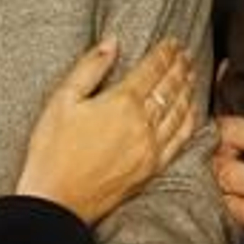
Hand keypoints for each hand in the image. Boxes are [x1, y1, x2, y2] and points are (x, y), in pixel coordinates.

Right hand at [15, 38, 197, 225]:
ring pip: (179, 111)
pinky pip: (180, 139)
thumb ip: (90, 68)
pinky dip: (189, 120)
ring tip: (190, 74)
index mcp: (121, 102)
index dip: (165, 52)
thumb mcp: (62, 101)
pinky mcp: (152, 169)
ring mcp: (150, 148)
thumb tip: (112, 42)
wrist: (56, 201)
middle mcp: (142, 124)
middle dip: (180, 66)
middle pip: (170, 87)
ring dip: (187, 89)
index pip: (152, 69)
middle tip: (185, 53)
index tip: (173, 42)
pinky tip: (191, 111)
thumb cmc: (52, 150)